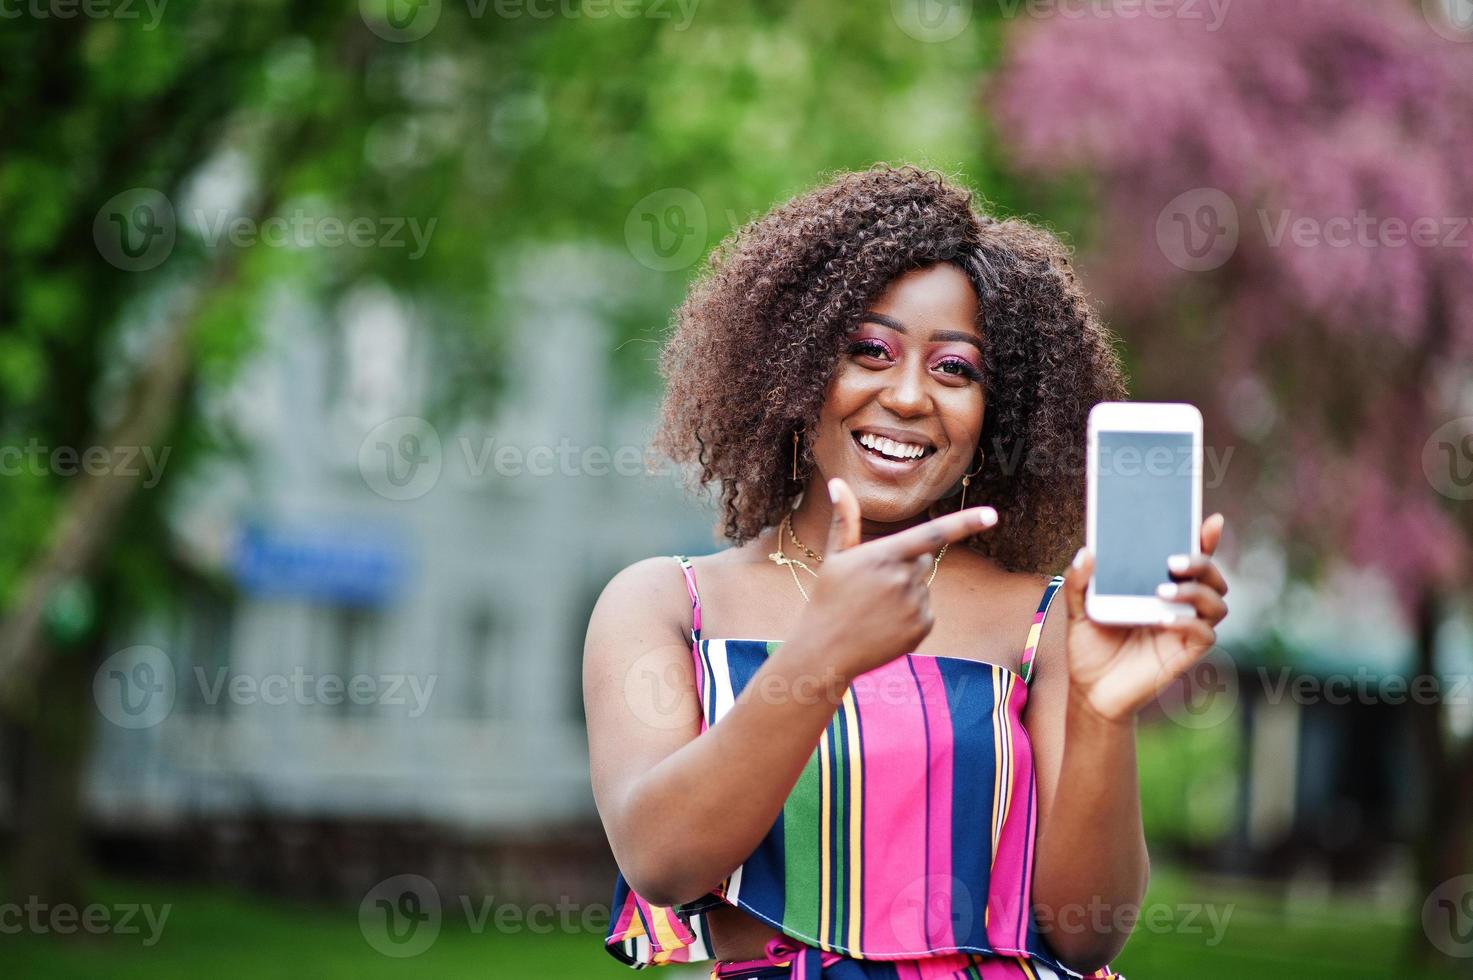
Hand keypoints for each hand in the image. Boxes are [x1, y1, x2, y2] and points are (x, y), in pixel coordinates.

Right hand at [795, 477, 997, 677]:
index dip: (965, 522)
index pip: (933, 534)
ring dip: (905, 591)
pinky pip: (926, 610)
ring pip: (922, 585)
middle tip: (874, 584)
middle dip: (906, 564)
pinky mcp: (922, 627)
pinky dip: (910, 614)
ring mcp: (915, 604)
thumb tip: (837, 482)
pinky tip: (885, 625)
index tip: (992, 514)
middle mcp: (904, 578)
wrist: (826, 650)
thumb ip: (844, 519)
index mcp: (883, 554)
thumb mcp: (835, 557)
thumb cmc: (828, 598)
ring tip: (874, 609)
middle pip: (923, 559)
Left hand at [1061, 513, 1229, 724]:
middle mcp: (1179, 604)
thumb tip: (1086, 552)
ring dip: (1195, 592)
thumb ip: (1078, 582)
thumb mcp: (1077, 610)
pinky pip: (1204, 635)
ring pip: (1216, 603)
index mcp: (1158, 585)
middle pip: (1212, 576)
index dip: (1205, 538)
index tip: (1210, 521)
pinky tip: (1164, 620)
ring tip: (1162, 591)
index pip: (1190, 558)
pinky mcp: (1185, 653)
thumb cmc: (1089, 647)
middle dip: (1201, 562)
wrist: (1090, 691)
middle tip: (1172, 562)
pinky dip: (1189, 624)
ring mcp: (1185, 628)